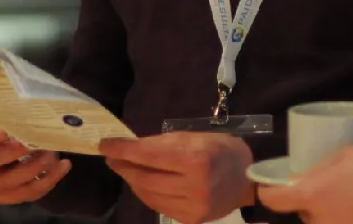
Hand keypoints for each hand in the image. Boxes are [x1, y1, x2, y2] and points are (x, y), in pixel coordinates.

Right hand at [0, 122, 70, 204]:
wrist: (18, 152)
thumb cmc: (13, 128)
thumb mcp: (10, 118)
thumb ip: (14, 115)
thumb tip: (33, 109)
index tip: (5, 130)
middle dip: (12, 153)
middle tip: (33, 143)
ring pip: (9, 181)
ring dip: (34, 168)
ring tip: (53, 155)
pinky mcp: (5, 196)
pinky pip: (28, 192)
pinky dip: (49, 180)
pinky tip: (63, 165)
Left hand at [100, 132, 254, 223]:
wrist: (248, 181)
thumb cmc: (220, 150)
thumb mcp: (193, 137)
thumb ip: (162, 144)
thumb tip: (130, 148)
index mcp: (196, 159)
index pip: (148, 155)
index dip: (123, 150)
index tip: (105, 144)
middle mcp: (194, 186)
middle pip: (145, 177)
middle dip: (124, 165)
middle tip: (112, 156)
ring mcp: (192, 207)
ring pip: (148, 194)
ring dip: (132, 180)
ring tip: (125, 168)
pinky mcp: (191, 219)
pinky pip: (158, 206)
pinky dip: (146, 194)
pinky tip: (141, 183)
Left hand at [256, 142, 352, 223]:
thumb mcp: (346, 155)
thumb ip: (324, 168)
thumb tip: (312, 174)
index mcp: (311, 195)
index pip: (275, 199)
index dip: (269, 192)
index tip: (271, 186)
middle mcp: (319, 221)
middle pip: (304, 213)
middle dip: (310, 203)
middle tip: (325, 187)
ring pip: (325, 221)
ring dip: (331, 212)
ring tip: (349, 198)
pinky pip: (344, 222)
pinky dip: (348, 217)